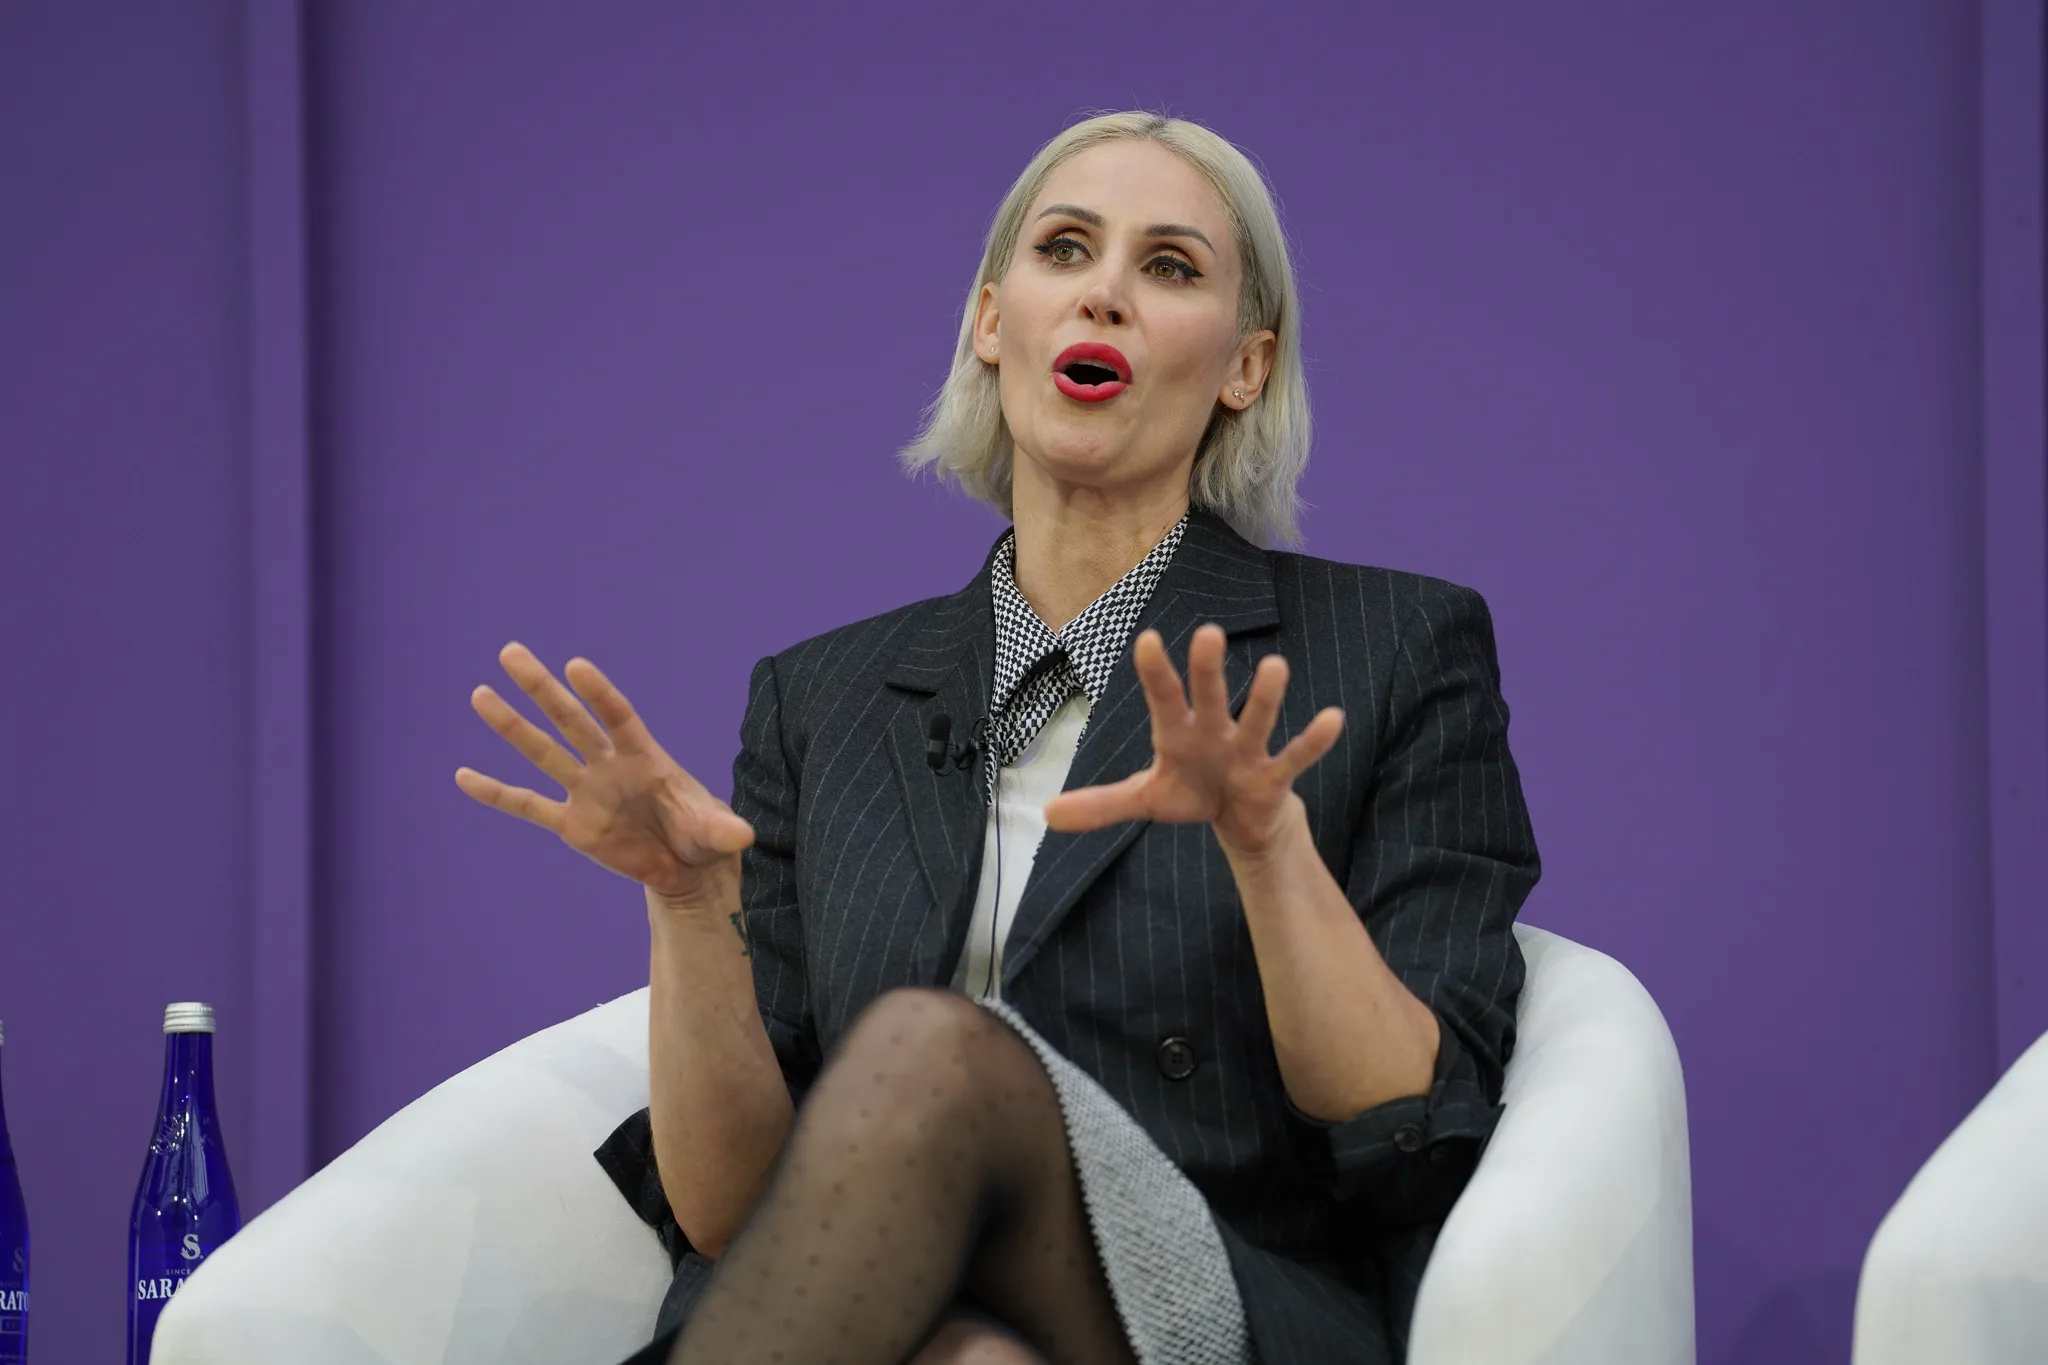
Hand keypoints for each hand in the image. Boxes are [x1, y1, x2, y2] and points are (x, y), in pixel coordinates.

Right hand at [454, 643, 753, 905]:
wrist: (687, 867)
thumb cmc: (704, 835)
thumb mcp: (716, 834)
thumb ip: (722, 829)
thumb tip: (743, 836)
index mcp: (646, 758)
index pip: (618, 717)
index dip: (599, 694)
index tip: (576, 666)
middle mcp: (610, 766)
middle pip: (571, 721)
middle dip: (542, 688)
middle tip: (511, 652)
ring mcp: (587, 792)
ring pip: (543, 753)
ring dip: (512, 726)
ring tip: (480, 694)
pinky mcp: (572, 824)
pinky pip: (528, 805)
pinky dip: (497, 794)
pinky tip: (463, 777)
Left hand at [1042, 624, 1343, 856]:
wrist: (1240, 820)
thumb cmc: (1191, 792)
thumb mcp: (1145, 800)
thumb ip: (1101, 804)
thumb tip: (1047, 816)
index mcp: (1177, 732)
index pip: (1163, 697)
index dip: (1156, 672)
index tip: (1147, 640)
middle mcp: (1213, 731)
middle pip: (1208, 695)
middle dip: (1207, 669)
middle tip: (1208, 632)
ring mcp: (1246, 749)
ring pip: (1256, 719)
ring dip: (1265, 696)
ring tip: (1276, 666)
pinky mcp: (1274, 775)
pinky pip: (1295, 756)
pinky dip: (1313, 740)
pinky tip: (1332, 718)